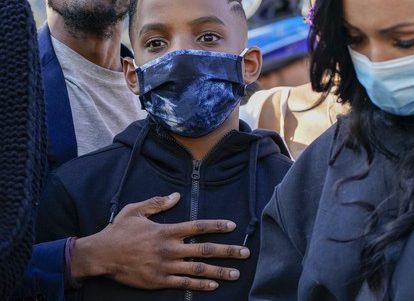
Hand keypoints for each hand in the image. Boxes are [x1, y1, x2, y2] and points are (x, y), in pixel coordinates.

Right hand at [71, 192, 249, 290]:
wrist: (101, 255)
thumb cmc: (119, 231)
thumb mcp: (136, 210)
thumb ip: (157, 203)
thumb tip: (176, 196)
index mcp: (166, 230)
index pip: (198, 226)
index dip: (217, 226)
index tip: (232, 225)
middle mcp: (170, 249)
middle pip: (205, 249)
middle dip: (227, 251)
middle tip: (245, 253)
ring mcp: (166, 266)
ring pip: (198, 269)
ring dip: (219, 271)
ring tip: (236, 273)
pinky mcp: (159, 280)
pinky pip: (184, 283)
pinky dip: (200, 284)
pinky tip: (214, 285)